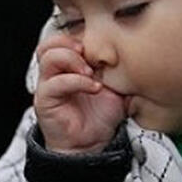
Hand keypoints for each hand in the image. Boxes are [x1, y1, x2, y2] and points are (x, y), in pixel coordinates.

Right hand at [32, 34, 125, 153]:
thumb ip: (119, 71)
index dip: (79, 35)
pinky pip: (54, 83)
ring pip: (47, 57)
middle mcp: (54, 72)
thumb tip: (137, 54)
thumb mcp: (116, 88)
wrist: (92, 146)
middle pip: (49, 43)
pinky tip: (93, 87)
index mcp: (68, 65)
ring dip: (71, 59)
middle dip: (69, 42)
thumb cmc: (101, 116)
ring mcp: (47, 85)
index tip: (102, 43)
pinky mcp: (44, 100)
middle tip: (88, 52)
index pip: (63, 38)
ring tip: (90, 72)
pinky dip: (75, 81)